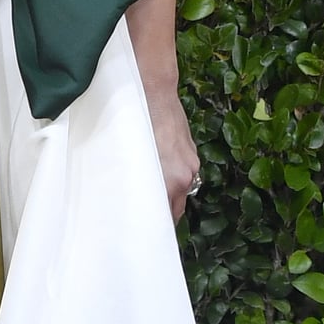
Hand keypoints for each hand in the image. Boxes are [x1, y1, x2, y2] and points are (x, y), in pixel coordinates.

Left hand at [144, 79, 201, 224]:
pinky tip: (158, 171)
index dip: (157, 226)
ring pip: (181, 188)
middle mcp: (186, 174)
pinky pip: (184, 172)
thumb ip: (138, 181)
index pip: (168, 215)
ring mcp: (191, 162)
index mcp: (172, 180)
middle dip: (164, 213)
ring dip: (168, 192)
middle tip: (144, 219)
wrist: (154, 90)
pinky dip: (173, 176)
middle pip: (177, 205)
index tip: (147, 233)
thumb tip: (132, 198)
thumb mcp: (131, 156)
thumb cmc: (136, 121)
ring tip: (149, 194)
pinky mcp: (192, 150)